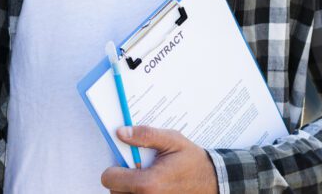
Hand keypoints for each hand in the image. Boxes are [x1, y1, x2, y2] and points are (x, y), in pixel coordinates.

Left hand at [101, 126, 216, 193]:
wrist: (212, 181)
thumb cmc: (192, 161)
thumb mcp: (172, 140)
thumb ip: (145, 135)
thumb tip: (121, 133)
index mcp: (148, 183)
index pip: (109, 178)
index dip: (113, 167)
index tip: (124, 160)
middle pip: (114, 190)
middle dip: (122, 177)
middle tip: (137, 168)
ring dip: (129, 187)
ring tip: (145, 176)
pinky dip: (138, 192)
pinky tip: (151, 185)